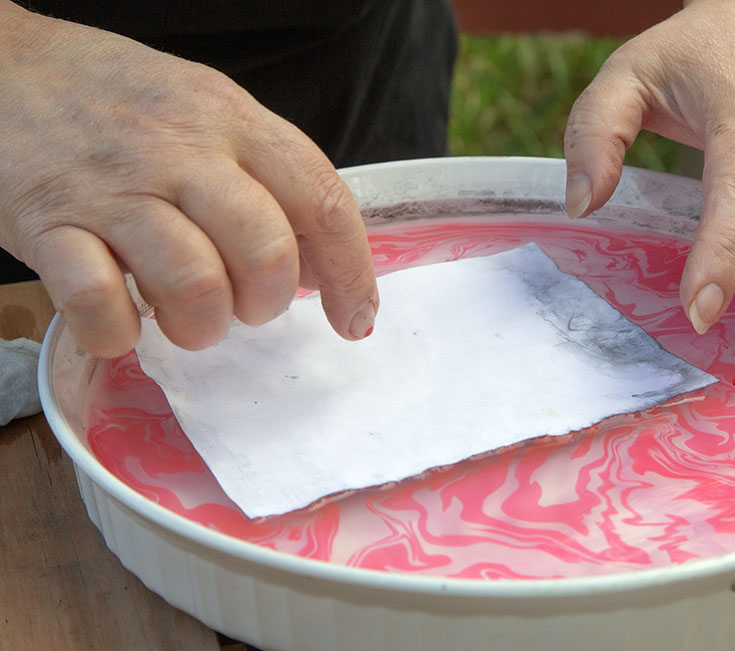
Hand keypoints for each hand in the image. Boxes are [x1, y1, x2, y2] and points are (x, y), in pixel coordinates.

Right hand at [0, 4, 377, 356]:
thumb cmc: (116, 100)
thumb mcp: (207, 110)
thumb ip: (267, 177)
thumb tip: (322, 266)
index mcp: (232, 121)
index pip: (323, 200)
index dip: (352, 273)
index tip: (357, 317)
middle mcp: (180, 152)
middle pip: (266, 253)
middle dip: (267, 303)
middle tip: (245, 307)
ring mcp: (113, 189)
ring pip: (196, 286)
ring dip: (202, 327)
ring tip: (187, 318)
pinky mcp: (48, 224)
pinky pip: (100, 304)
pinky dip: (119, 333)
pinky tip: (122, 319)